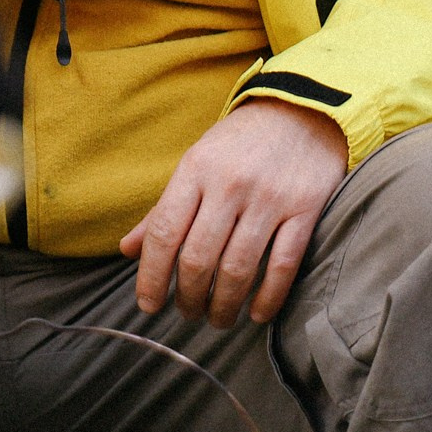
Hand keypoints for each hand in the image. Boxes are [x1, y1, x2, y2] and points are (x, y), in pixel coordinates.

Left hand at [119, 99, 347, 328]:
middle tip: (188, 314)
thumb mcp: (195, 164)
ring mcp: (269, 198)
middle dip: (189, 297)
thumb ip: (162, 210)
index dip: (152, 276)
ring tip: (218, 319)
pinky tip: (256, 314)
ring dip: (224, 305)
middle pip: (199, 258)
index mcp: (195, 170)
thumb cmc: (239, 145)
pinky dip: (267, 298)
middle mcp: (229, 185)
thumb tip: (126, 250)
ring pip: (238, 268)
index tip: (148, 304)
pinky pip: (283, 265)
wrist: (302, 111)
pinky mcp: (305, 209)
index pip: (165, 233)